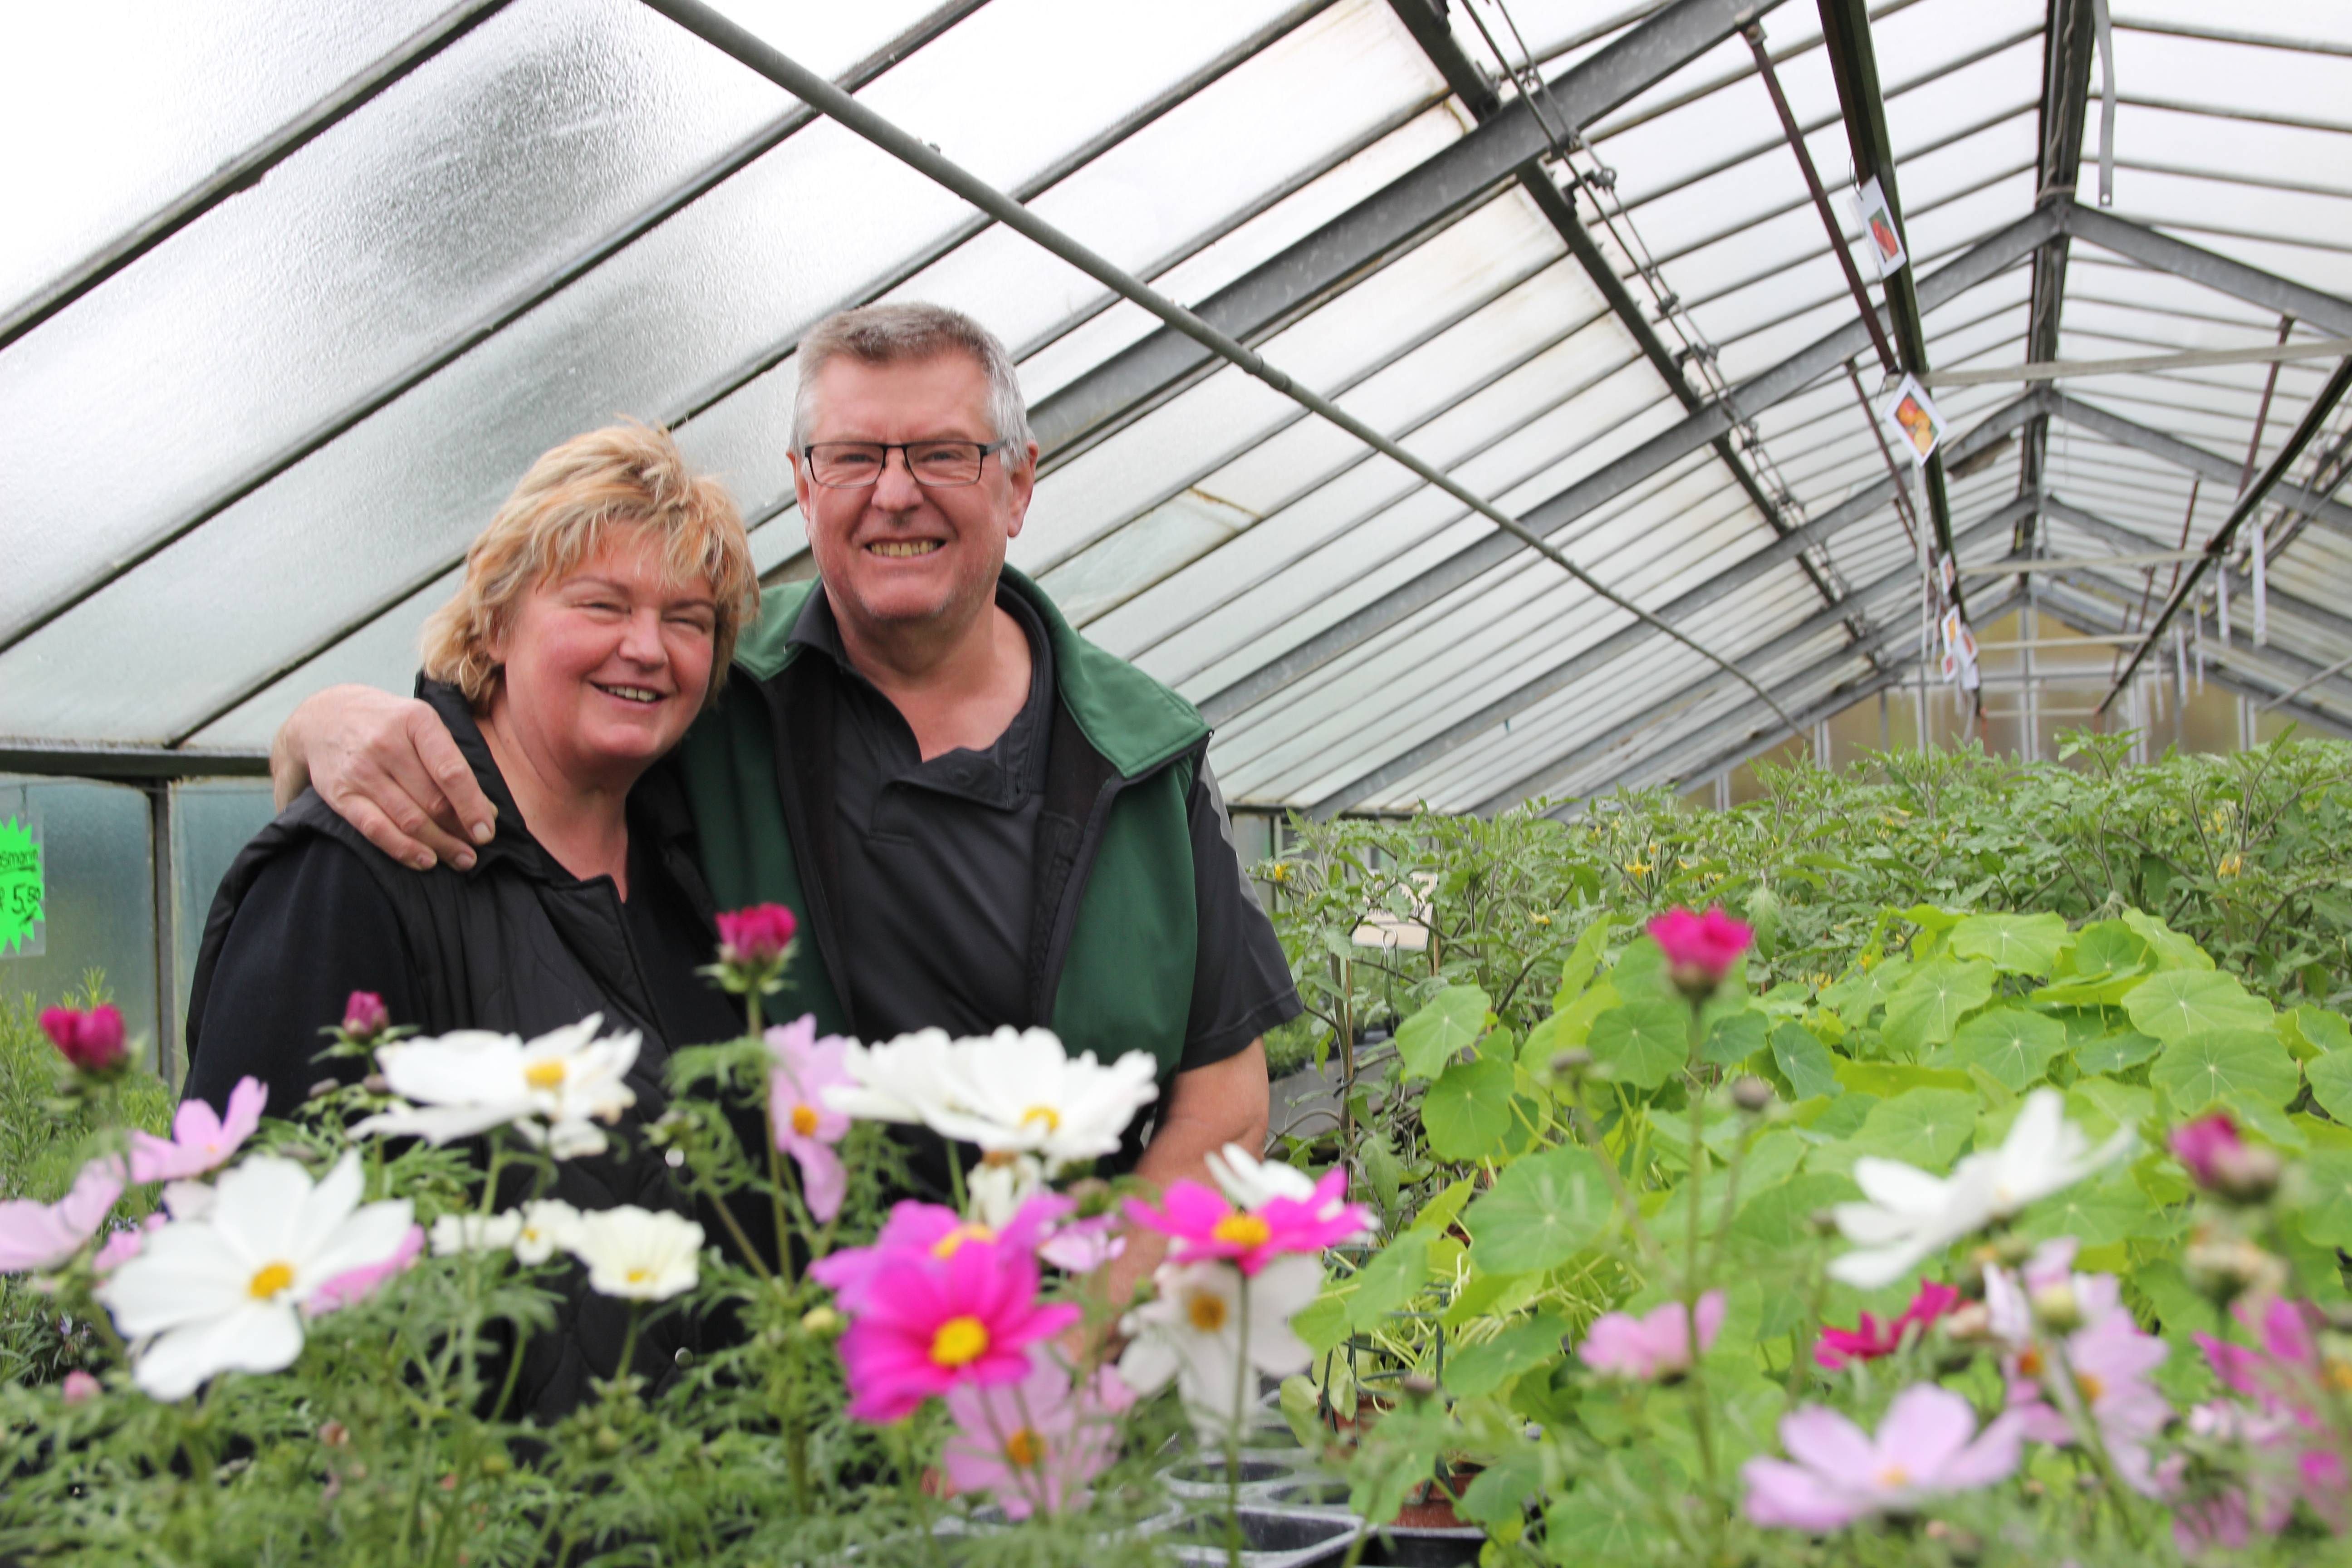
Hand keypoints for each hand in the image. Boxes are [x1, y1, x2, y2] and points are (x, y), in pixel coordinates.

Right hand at [273, 685, 496, 870]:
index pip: (451, 772)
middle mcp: (387, 744)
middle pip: (433, 801)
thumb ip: (451, 761)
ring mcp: (362, 771)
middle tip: (477, 849)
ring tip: (462, 859)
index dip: (472, 806)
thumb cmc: (387, 723)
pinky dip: (404, 850)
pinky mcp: (341, 795)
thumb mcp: (421, 723)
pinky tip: (426, 861)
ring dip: (440, 846)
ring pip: (409, 820)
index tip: (486, 831)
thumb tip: (485, 810)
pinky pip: (376, 830)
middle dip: (459, 831)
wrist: (323, 715)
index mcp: (417, 721)